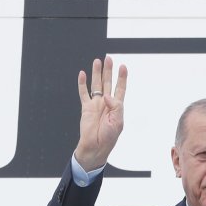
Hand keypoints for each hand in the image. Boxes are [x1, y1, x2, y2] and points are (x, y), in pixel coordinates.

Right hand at [74, 56, 127, 171]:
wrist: (95, 146)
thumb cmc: (108, 137)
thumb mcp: (118, 122)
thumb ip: (115, 107)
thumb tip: (106, 95)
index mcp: (116, 107)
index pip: (120, 88)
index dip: (122, 78)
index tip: (123, 67)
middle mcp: (106, 103)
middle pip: (108, 83)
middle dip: (108, 71)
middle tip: (108, 59)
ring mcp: (96, 104)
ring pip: (96, 84)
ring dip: (96, 73)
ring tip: (97, 61)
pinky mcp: (86, 108)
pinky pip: (83, 93)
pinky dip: (82, 83)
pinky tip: (82, 74)